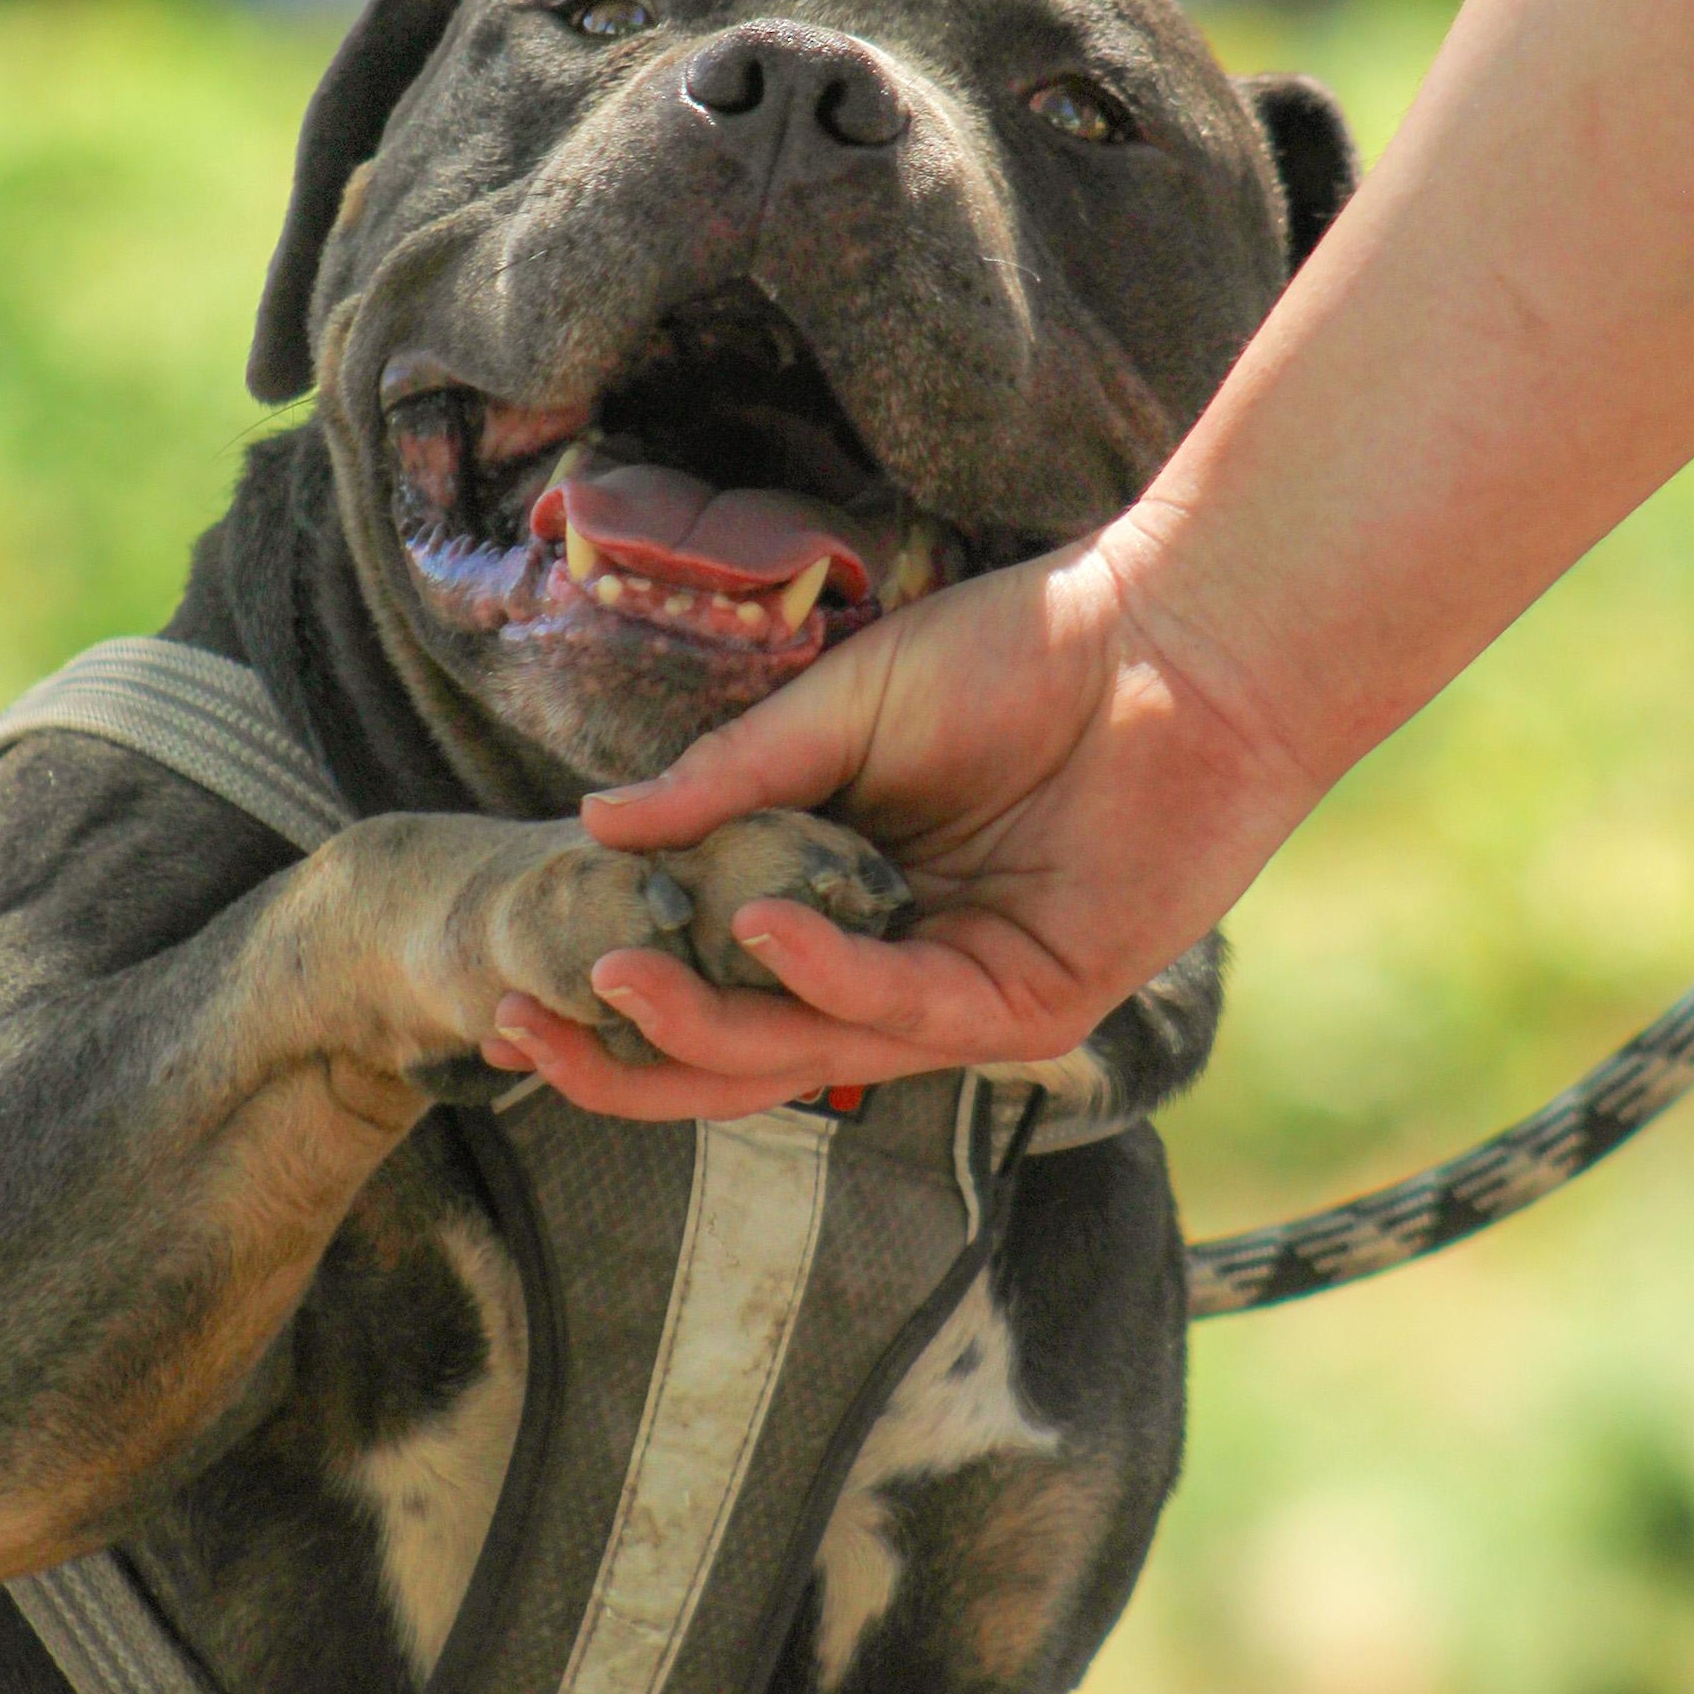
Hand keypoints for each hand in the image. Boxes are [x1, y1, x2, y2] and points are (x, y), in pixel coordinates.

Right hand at [478, 518, 1323, 1119]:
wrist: (1178, 631)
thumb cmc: (1022, 652)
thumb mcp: (842, 713)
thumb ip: (729, 783)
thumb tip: (591, 828)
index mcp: (837, 908)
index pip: (707, 991)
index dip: (611, 1007)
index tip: (516, 992)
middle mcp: (887, 970)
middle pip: (738, 1059)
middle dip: (626, 1062)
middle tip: (528, 1030)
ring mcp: (958, 996)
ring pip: (805, 1052)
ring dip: (704, 1023)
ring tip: (617, 973)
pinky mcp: (1031, 1001)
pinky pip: (902, 1011)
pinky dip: (824, 975)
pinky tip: (760, 928)